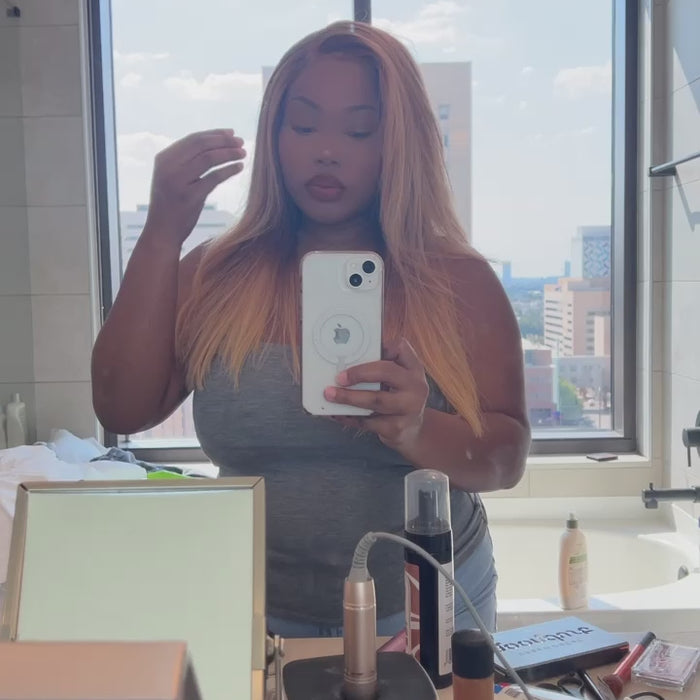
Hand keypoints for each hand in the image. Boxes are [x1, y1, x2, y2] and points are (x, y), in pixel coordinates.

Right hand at [143, 129, 246, 246]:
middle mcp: (168, 167)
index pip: (193, 139)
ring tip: (243, 153)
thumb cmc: (172, 205)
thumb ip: (186, 162)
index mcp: (164, 159)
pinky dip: (229, 170)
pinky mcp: (190, 196)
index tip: (232, 133)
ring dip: (229, 153)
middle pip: (202, 145)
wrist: (162, 232)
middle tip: (241, 142)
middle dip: (224, 141)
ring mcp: (178, 181)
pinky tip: (239, 168)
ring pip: (209, 158)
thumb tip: (214, 144)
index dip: (215, 134)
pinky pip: (214, 177)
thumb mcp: (172, 178)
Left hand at [324, 339, 429, 449]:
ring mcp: (409, 408)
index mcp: (414, 368)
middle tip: (339, 377)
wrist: (412, 432)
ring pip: (375, 399)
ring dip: (349, 397)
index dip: (379, 345)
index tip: (358, 349)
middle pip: (386, 371)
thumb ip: (380, 368)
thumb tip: (345, 360)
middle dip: (359, 373)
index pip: (400, 347)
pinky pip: (368, 421)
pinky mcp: (396, 428)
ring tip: (330, 394)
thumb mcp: (398, 380)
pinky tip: (337, 413)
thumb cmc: (398, 398)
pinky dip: (349, 417)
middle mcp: (416, 386)